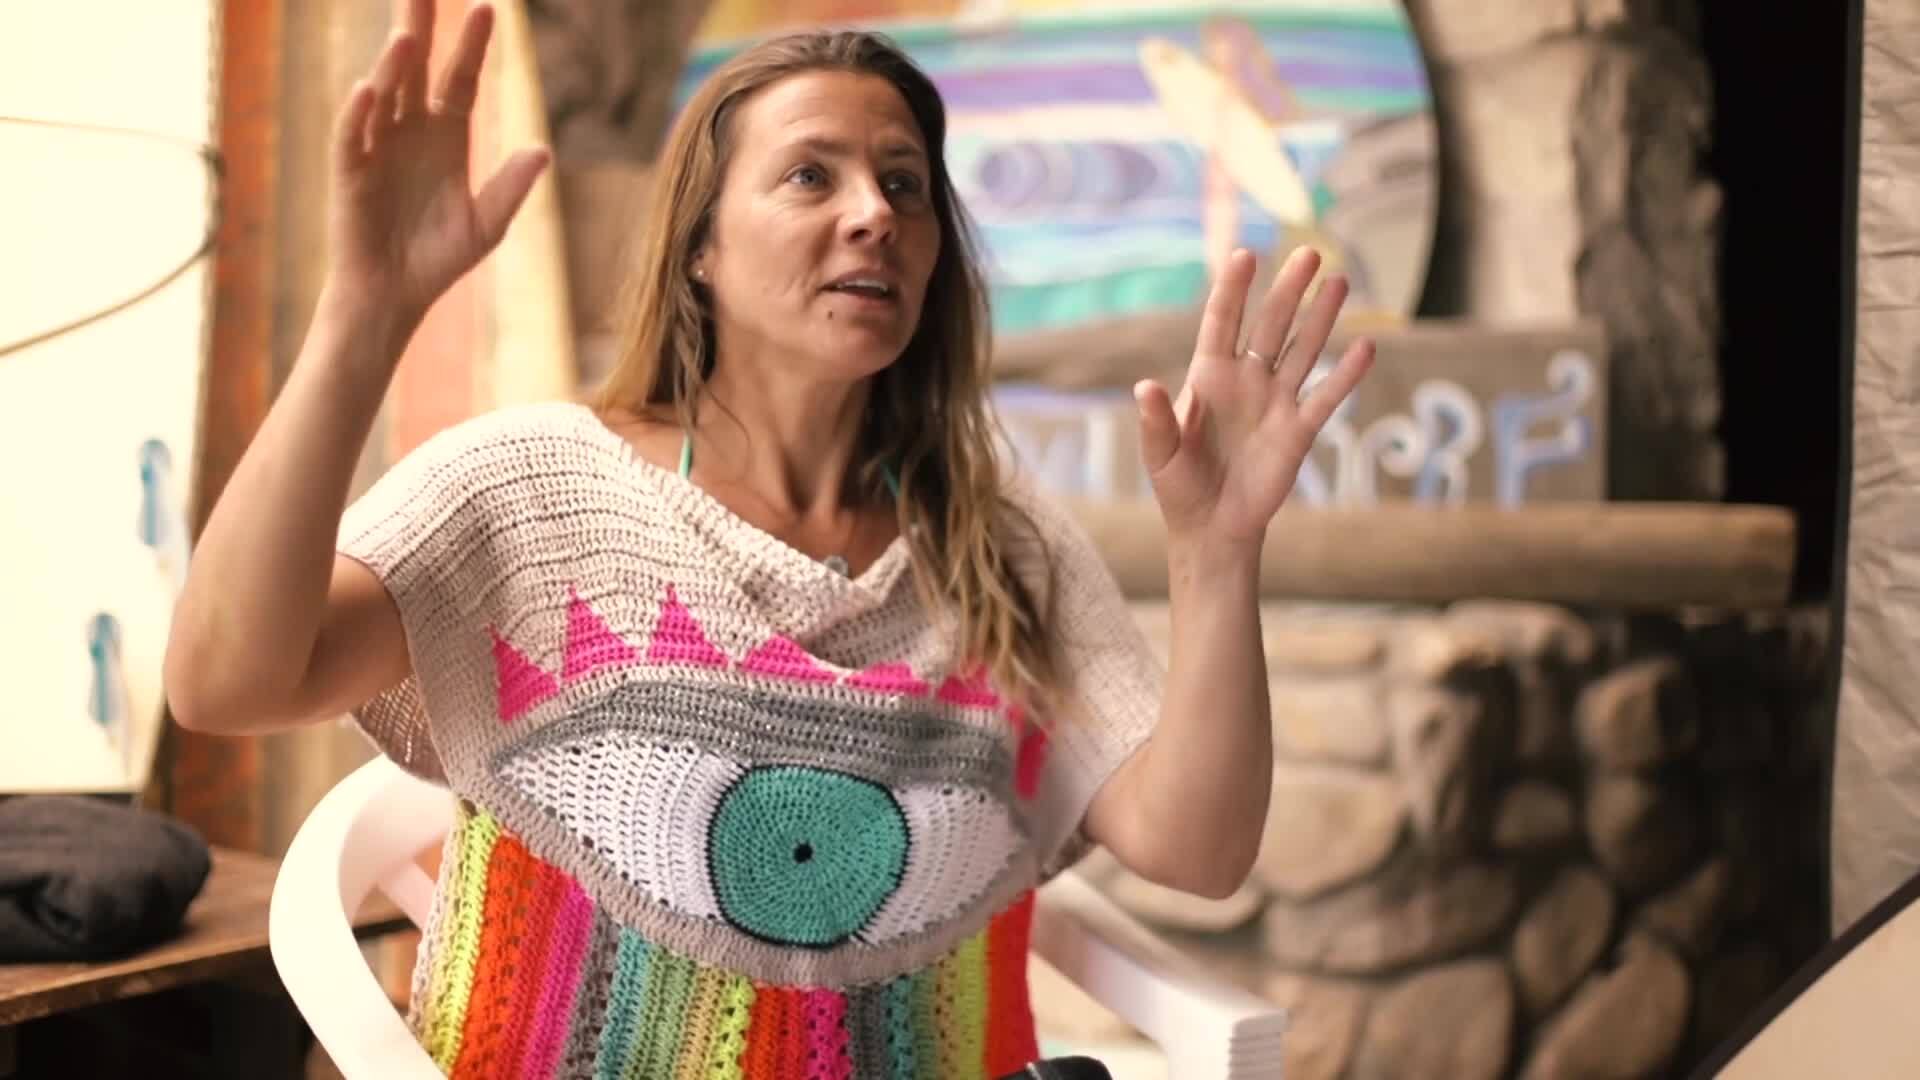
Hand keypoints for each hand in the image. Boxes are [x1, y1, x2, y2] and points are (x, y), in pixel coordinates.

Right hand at [327, 0, 549, 328]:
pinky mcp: (351, 172)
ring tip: (407, 35)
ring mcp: (377, 147)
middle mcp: (409, 131)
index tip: (486, 7)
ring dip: (392, 65)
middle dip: (421, 27)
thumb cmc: (439, 258)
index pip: (460, 79)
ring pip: (383, 94)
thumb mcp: (486, 224)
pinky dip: (358, 113)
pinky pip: (352, 136)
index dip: (472, 46)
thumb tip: (542, 150)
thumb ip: (510, 187)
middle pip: (415, 69)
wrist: (395, 295)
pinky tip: (368, 89)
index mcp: (446, 135)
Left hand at [1134, 247, 1374, 554]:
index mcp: (1208, 378)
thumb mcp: (1160, 455)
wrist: (1212, 528)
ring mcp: (1275, 402)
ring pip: (1302, 350)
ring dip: (1321, 318)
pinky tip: (1366, 347)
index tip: (1244, 254)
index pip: (1222, 322)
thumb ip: (1156, 421)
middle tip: (1310, 253)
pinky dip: (1345, 375)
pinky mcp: (1298, 431)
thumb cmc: (1179, 487)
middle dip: (1289, 290)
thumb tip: (1144, 387)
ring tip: (1340, 282)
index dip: (1233, 289)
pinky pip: (1325, 397)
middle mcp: (1246, 381)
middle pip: (1271, 325)